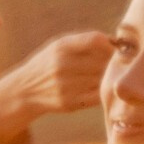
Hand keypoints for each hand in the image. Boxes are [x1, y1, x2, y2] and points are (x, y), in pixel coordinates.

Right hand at [0, 31, 115, 140]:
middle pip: (103, 61)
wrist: (25, 90)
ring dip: (109, 77)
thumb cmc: (49, 63)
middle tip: (116, 64)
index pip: (96, 40)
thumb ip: (85, 41)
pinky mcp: (69, 103)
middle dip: (112, 62)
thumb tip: (117, 42)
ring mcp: (66, 85)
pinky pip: (97, 95)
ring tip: (107, 76)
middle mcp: (62, 65)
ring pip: (102, 79)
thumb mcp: (59, 45)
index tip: (115, 49)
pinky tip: (99, 87)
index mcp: (61, 46)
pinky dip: (102, 91)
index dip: (110, 44)